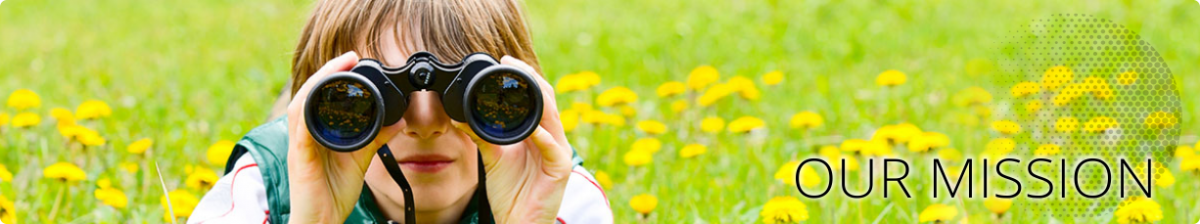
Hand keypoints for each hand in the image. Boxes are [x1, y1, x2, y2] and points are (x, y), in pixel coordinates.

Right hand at [285, 51, 405, 222]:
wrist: (321, 222)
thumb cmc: (332, 193)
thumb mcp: (360, 159)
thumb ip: (375, 138)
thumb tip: (398, 120)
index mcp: (316, 133)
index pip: (320, 96)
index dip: (333, 74)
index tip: (354, 59)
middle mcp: (304, 135)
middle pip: (309, 93)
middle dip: (327, 71)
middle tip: (350, 56)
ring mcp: (299, 147)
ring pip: (301, 105)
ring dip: (318, 83)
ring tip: (339, 67)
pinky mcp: (300, 160)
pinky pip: (301, 131)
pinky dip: (309, 113)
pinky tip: (319, 99)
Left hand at [451, 56, 573, 223]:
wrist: (518, 222)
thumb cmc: (511, 191)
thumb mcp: (493, 157)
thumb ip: (482, 135)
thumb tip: (461, 116)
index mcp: (539, 133)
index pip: (536, 96)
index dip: (523, 76)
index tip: (503, 60)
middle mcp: (552, 138)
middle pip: (547, 99)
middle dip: (530, 78)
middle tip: (510, 62)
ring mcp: (559, 153)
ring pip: (552, 117)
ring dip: (538, 97)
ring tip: (522, 81)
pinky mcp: (561, 169)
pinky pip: (553, 147)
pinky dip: (542, 135)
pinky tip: (532, 127)